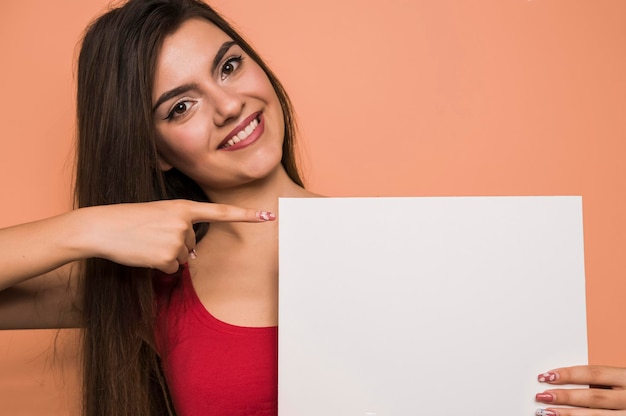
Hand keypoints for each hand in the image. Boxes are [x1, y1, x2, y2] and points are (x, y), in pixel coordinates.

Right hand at [77, 199, 273, 273]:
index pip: (221, 212)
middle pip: (192, 244)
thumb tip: (190, 258)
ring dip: (165, 255)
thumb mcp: (158, 215)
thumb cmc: (127, 220)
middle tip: (150, 235)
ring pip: (182, 258)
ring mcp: (177, 241)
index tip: (269, 217)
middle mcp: (184, 223)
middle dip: (174, 244)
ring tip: (144, 243)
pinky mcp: (167, 258)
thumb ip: (180, 229)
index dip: (246, 216)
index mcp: (183, 206)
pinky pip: (170, 269)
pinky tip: (143, 254)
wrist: (102, 227)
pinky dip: (157, 266)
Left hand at [535, 365, 625, 414]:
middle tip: (542, 395)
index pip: (594, 373)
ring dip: (569, 415)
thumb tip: (564, 377)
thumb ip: (602, 379)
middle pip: (594, 396)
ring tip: (547, 412)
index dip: (568, 374)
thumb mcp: (623, 378)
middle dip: (565, 397)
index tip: (546, 376)